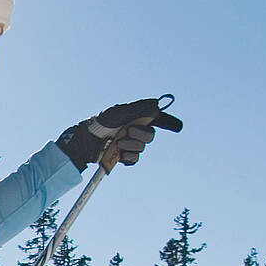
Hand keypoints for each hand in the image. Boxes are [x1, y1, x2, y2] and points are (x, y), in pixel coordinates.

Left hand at [57, 97, 183, 169]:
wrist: (86, 141)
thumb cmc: (100, 123)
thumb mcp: (119, 112)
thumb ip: (139, 109)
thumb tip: (158, 105)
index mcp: (137, 117)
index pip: (157, 119)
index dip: (169, 122)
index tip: (178, 128)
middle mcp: (136, 130)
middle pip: (151, 136)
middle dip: (141, 135)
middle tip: (128, 131)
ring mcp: (130, 144)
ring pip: (142, 148)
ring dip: (130, 146)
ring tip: (117, 143)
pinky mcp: (124, 156)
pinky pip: (135, 159)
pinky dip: (128, 157)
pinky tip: (120, 154)